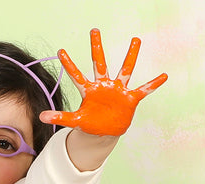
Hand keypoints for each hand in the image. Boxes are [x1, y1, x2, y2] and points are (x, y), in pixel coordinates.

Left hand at [41, 29, 166, 136]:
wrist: (105, 131)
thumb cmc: (91, 123)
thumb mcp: (75, 121)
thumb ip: (60, 117)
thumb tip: (41, 116)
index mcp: (89, 90)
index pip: (77, 75)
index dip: (69, 64)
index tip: (60, 51)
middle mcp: (104, 85)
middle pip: (100, 63)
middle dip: (97, 48)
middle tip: (94, 30)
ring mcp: (118, 90)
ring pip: (125, 70)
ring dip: (130, 56)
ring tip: (136, 40)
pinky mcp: (129, 99)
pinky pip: (143, 90)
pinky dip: (153, 84)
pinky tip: (164, 76)